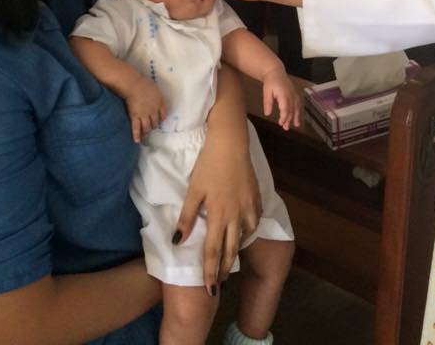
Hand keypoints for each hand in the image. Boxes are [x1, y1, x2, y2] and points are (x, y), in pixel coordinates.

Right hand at [125, 76, 166, 142]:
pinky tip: (137, 141)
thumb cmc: (145, 85)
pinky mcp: (135, 116)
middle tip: (151, 128)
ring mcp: (144, 115)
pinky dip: (136, 135)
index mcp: (159, 103)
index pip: (163, 115)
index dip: (161, 119)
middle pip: (155, 122)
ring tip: (145, 135)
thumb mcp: (156, 90)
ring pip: (146, 127)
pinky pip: (136, 128)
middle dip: (153, 126)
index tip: (160, 121)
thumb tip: (158, 100)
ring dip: (146, 131)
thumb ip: (158, 97)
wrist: (134, 86)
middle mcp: (153, 111)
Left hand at [172, 130, 261, 287]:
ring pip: (245, 236)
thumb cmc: (209, 165)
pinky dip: (249, 231)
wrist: (231, 143)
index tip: (210, 291)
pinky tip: (243, 231)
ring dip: (237, 250)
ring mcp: (249, 207)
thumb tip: (177, 242)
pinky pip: (255, 221)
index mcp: (219, 215)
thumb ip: (187, 217)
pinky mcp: (257, 197)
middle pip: (231, 250)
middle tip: (220, 283)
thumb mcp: (194, 190)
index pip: (213, 252)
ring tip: (230, 258)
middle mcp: (237, 215)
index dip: (210, 273)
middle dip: (225, 269)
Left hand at [262, 67, 300, 130]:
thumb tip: (267, 114)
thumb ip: (267, 103)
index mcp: (283, 94)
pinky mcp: (295, 94)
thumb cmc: (270, 82)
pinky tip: (298, 116)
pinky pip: (298, 103)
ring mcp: (294, 94)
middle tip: (285, 128)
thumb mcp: (266, 92)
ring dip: (296, 116)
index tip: (280, 123)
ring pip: (296, 107)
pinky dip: (299, 110)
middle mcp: (290, 95)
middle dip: (289, 119)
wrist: (276, 72)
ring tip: (296, 125)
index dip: (284, 117)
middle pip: (291, 109)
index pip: (285, 108)